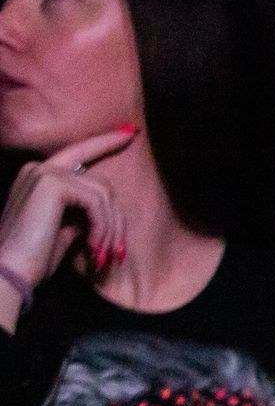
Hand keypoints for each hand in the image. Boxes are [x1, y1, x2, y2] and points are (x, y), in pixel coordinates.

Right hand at [0, 126, 137, 321]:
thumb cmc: (35, 258)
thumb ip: (81, 211)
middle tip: (117, 252)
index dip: (106, 141)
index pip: (80, 151)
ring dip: (110, 230)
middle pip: (101, 183)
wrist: (11, 272)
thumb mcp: (65, 229)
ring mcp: (43, 172)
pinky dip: (102, 227)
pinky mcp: (51, 183)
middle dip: (116, 219)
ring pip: (104, 194)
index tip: (131, 132)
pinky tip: (94, 248)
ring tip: (103, 255)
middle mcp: (38, 168)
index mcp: (38, 176)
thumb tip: (105, 209)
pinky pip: (97, 202)